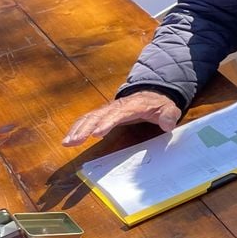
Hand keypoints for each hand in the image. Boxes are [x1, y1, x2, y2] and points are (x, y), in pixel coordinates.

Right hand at [62, 90, 180, 146]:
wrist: (151, 94)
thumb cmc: (159, 105)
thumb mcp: (169, 109)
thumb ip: (169, 116)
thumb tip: (167, 124)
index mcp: (132, 106)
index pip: (117, 114)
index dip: (106, 123)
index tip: (96, 134)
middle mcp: (116, 106)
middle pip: (98, 116)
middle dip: (85, 128)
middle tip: (75, 141)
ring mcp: (107, 110)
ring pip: (89, 118)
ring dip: (77, 130)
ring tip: (67, 143)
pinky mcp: (102, 114)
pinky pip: (86, 120)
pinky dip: (76, 128)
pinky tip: (68, 140)